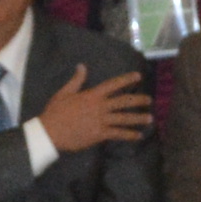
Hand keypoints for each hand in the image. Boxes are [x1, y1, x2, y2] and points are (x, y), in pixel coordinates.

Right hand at [34, 65, 152, 154]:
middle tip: (149, 100)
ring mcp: (101, 121)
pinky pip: (118, 134)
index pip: (113, 84)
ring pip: (124, 118)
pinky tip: (138, 135)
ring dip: (138, 118)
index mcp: (92, 95)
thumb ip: (76, 80)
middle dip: (138, 100)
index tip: (138, 76)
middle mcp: (100, 106)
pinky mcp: (99, 134)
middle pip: (124, 101)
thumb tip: (82, 66)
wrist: (50, 132)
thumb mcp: (64, 92)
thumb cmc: (55, 112)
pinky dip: (129, 135)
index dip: (126, 79)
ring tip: (150, 118)